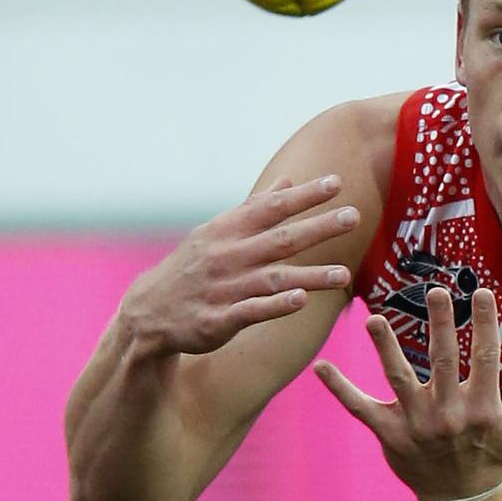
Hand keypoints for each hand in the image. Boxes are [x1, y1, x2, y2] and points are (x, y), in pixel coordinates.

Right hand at [117, 174, 358, 356]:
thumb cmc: (192, 267)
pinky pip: (252, 311)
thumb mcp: (217, 232)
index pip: (272, 207)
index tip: (337, 182)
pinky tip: (301, 301)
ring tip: (344, 274)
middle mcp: (228, 256)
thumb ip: (255, 208)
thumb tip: (287, 180)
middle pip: (281, 239)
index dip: (305, 195)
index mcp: (228, 230)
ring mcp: (224, 288)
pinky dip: (275, 305)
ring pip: (274, 278)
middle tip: (355, 216)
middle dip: (319, 227)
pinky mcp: (218, 320)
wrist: (147, 314)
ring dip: (311, 276)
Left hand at [315, 287, 501, 500]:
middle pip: (443, 361)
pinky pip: (360, 409)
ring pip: (398, 380)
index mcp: (483, 408)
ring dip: (386, 349)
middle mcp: (448, 414)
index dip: (486, 325)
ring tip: (376, 320)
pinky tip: (319, 367)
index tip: (483, 291)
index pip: (487, 359)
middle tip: (438, 291)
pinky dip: (339, 389)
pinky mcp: (388, 433)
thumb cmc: (497, 457)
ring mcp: (415, 424)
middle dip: (442, 324)